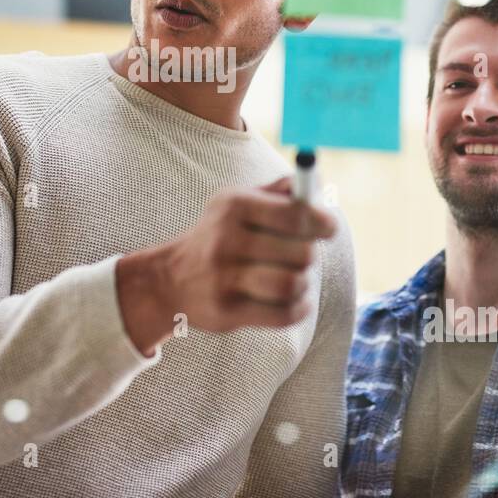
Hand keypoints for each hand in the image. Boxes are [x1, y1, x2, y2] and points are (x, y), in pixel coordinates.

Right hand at [115, 176, 336, 354]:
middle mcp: (227, 240)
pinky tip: (293, 300)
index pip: (294, 214)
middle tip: (302, 256)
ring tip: (294, 279)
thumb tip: (317, 182)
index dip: (322, 222)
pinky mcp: (227, 312)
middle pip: (300, 253)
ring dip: (303, 284)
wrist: (169, 279)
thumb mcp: (239, 203)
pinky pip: (283, 315)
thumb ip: (279, 191)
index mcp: (235, 206)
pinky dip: (299, 308)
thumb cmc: (219, 236)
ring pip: (292, 285)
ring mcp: (224, 278)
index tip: (328, 229)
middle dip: (309, 256)